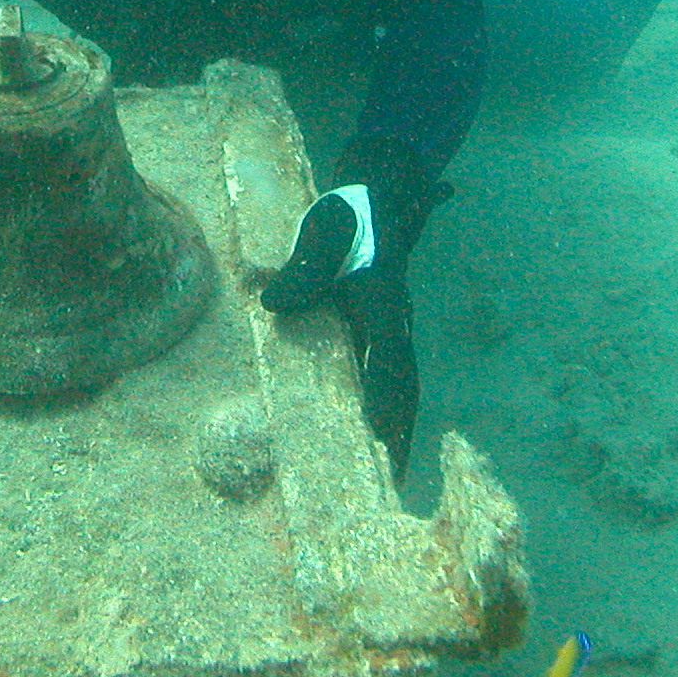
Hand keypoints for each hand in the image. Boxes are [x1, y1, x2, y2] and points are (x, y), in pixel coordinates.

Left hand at [261, 184, 420, 475]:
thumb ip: (303, 266)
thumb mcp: (322, 232)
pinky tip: (380, 438)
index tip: (379, 428)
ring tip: (393, 472)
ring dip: (400, 427)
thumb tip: (273, 304)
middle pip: (404, 380)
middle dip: (400, 428)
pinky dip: (391, 410)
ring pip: (404, 384)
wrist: (380, 200)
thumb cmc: (347, 216)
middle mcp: (394, 318)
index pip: (385, 350)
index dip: (383, 390)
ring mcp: (393, 328)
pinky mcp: (384, 333)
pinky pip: (392, 378)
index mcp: (381, 295)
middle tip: (394, 475)